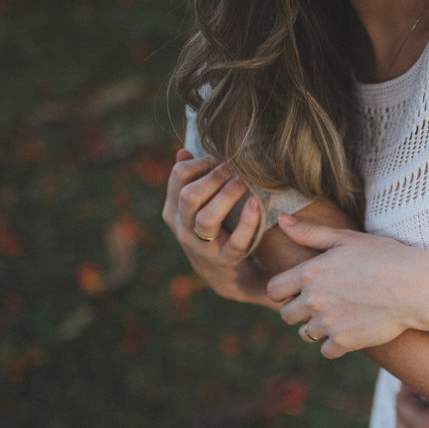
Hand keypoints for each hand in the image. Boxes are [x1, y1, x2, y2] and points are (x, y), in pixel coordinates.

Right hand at [161, 148, 269, 305]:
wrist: (225, 277)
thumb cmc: (213, 231)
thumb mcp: (195, 208)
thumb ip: (189, 180)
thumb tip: (184, 150)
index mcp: (173, 211)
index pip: (178, 176)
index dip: (201, 162)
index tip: (221, 157)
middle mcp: (182, 229)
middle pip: (189, 196)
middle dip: (214, 177)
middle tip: (236, 167)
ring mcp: (202, 248)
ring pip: (206, 219)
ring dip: (228, 196)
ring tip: (246, 181)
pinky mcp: (225, 262)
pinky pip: (236, 242)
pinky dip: (247, 222)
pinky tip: (256, 204)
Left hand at [267, 214, 428, 357]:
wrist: (417, 287)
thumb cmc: (385, 257)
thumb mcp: (347, 239)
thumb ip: (310, 232)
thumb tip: (281, 220)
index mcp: (310, 273)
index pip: (274, 290)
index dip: (284, 290)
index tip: (299, 289)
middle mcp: (313, 300)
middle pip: (286, 315)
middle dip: (299, 310)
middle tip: (321, 303)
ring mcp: (328, 323)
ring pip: (305, 334)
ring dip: (316, 327)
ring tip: (337, 316)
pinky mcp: (344, 342)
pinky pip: (325, 350)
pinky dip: (334, 344)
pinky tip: (349, 330)